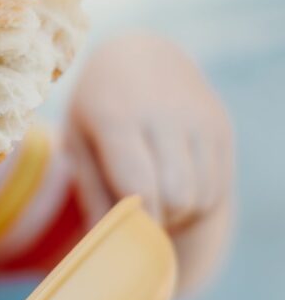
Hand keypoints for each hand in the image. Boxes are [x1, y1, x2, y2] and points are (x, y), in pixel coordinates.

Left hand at [63, 33, 233, 235]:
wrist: (141, 55)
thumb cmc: (97, 107)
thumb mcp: (79, 140)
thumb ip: (91, 191)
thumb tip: (105, 244)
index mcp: (117, 115)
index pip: (140, 186)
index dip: (136, 221)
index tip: (124, 230)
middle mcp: (164, 113)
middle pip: (178, 196)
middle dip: (159, 218)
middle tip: (139, 212)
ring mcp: (199, 118)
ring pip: (201, 197)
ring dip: (178, 212)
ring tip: (153, 195)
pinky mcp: (220, 127)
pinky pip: (216, 188)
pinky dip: (195, 201)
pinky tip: (173, 184)